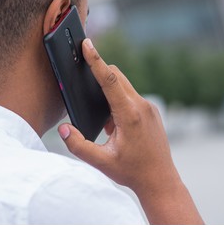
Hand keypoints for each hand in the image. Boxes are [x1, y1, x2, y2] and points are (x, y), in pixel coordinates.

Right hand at [58, 39, 203, 224]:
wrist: (160, 180)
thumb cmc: (132, 171)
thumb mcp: (101, 161)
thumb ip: (78, 145)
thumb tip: (63, 128)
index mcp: (129, 114)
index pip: (108, 80)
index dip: (95, 60)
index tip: (87, 44)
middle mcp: (142, 106)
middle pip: (116, 77)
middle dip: (99, 73)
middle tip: (85, 78)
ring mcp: (150, 107)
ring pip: (124, 86)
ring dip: (109, 91)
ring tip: (105, 121)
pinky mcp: (152, 111)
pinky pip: (132, 96)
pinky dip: (119, 101)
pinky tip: (115, 125)